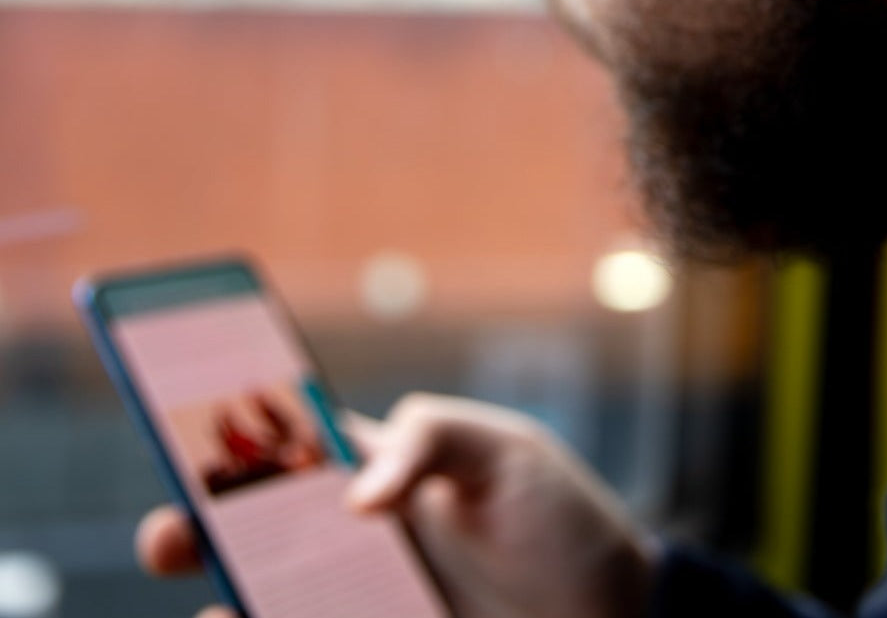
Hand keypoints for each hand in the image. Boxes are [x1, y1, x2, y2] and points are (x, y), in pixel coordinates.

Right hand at [136, 394, 659, 617]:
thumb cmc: (565, 521)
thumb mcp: (506, 452)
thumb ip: (429, 439)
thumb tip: (354, 498)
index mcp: (387, 474)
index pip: (293, 452)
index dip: (233, 443)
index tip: (179, 439)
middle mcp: (363, 544)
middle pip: (257, 537)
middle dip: (198, 531)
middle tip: (170, 539)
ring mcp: (368, 606)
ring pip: (272, 604)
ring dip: (233, 602)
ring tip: (221, 606)